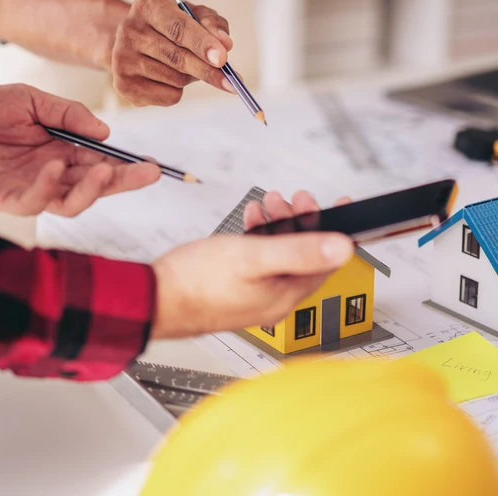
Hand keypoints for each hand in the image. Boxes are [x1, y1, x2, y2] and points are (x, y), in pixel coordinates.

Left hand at [0, 84, 160, 216]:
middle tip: (149, 174)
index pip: (102, 162)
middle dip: (124, 181)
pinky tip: (53, 167)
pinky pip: (35, 201)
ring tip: (104, 173)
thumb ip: (67, 114)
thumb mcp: (30, 99)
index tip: (152, 164)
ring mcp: (30, 188)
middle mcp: (51, 173)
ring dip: (92, 190)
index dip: (127, 165)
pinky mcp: (6, 199)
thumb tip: (104, 133)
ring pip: (71, 201)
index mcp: (61, 150)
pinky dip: (48, 188)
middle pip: (96, 185)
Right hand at [111, 0, 235, 105]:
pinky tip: (169, 77)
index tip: (223, 58)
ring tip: (186, 65)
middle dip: (208, 71)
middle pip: (177, 58)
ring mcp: (123, 59)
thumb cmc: (170, 24)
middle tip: (231, 82)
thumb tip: (225, 44)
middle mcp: (130, 30)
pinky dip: (179, 91)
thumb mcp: (192, 13)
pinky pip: (168, 96)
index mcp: (148, 6)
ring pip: (176, 79)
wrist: (133, 41)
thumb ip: (212, 23)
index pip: (178, 28)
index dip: (202, 44)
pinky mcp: (124, 85)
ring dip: (192, 78)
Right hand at [150, 191, 353, 338]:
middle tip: (297, 198)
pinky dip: (259, 237)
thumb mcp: (254, 257)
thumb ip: (300, 251)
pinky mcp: (234, 290)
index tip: (344, 207)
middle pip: (304, 256)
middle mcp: (274, 300)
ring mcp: (254, 296)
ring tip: (269, 204)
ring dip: (279, 226)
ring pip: (280, 256)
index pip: (327, 262)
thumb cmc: (196, 284)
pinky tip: (249, 222)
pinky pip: (259, 261)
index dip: (336, 231)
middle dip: (303, 221)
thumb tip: (343, 247)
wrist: (153, 300)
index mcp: (285, 295)